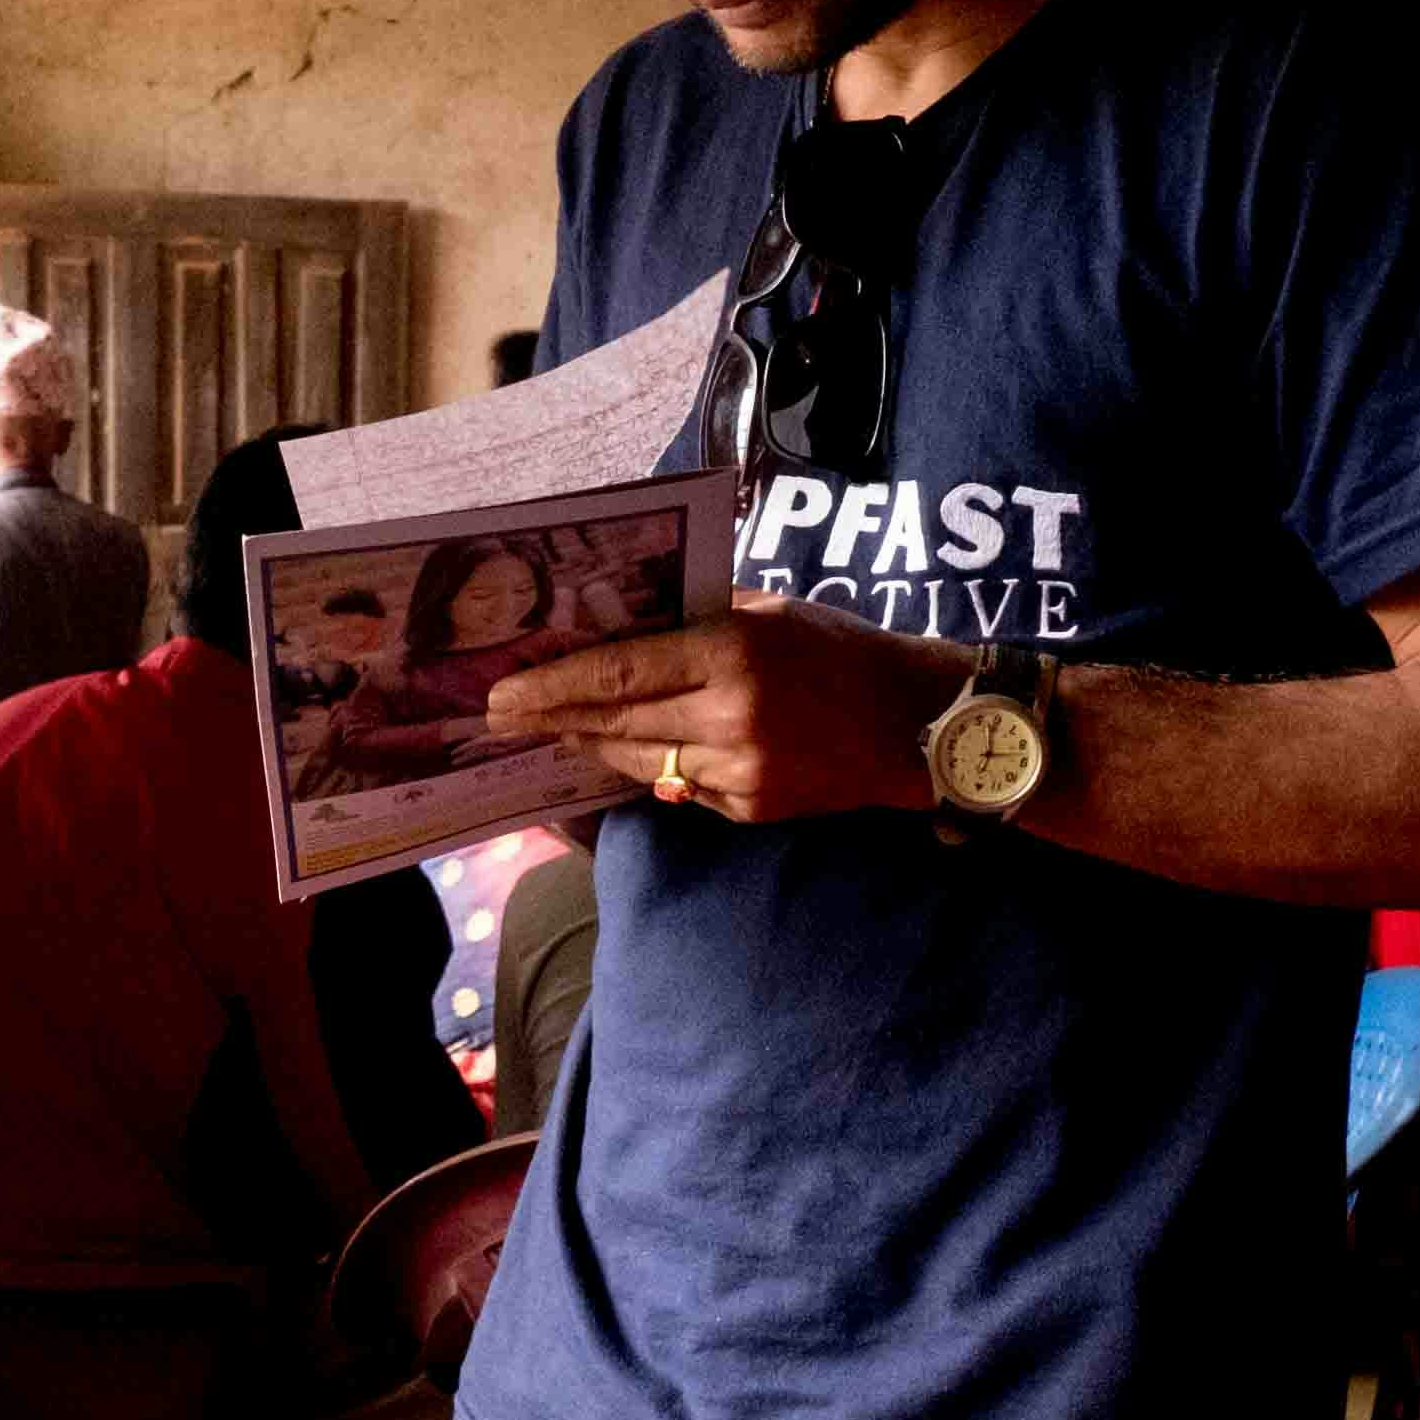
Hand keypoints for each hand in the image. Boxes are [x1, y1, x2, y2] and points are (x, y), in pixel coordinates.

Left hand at [479, 592, 964, 824]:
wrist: (919, 724)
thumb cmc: (842, 651)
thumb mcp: (769, 610)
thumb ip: (698, 614)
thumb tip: (620, 619)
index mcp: (730, 652)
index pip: (616, 672)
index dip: (552, 686)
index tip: (502, 694)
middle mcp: (728, 716)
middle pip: (615, 722)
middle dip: (552, 719)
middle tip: (500, 717)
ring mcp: (740, 771)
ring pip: (639, 762)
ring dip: (594, 746)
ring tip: (557, 729)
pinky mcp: (751, 809)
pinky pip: (681, 788)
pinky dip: (654, 769)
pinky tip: (633, 753)